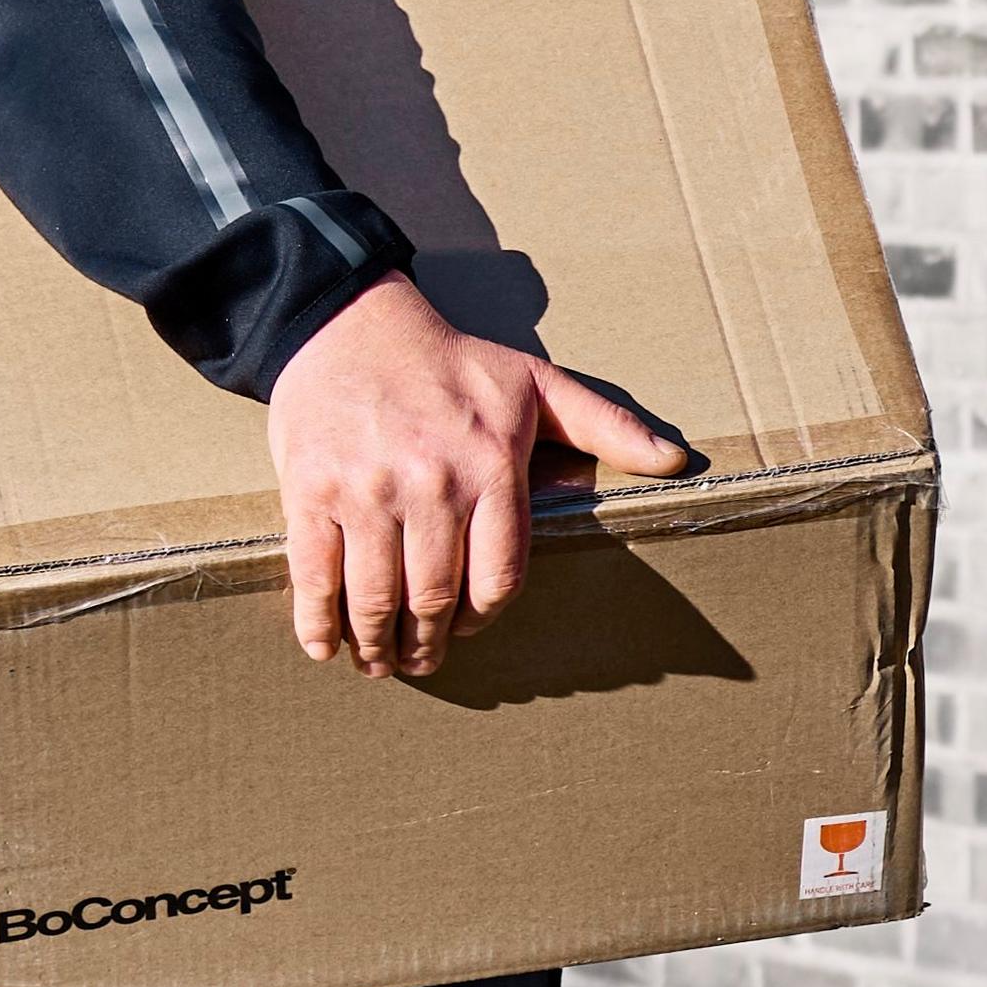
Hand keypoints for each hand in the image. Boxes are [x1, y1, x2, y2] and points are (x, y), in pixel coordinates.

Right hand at [266, 269, 682, 676]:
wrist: (350, 323)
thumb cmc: (452, 360)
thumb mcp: (539, 383)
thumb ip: (607, 427)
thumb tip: (676, 460)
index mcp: (492, 469)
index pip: (499, 576)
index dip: (484, 616)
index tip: (469, 630)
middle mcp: (431, 486)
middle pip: (434, 597)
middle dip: (427, 643)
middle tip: (423, 662)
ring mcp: (367, 492)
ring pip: (375, 596)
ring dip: (377, 643)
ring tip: (379, 662)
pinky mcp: (310, 491)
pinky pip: (315, 573)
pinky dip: (317, 620)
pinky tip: (323, 646)